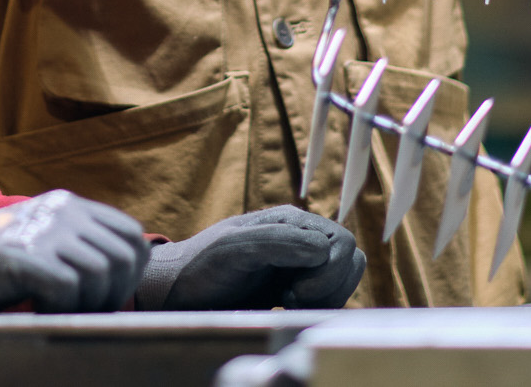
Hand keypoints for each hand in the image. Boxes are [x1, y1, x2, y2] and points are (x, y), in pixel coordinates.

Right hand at [0, 191, 149, 314]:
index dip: (128, 274)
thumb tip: (126, 281)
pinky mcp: (18, 254)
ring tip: (53, 310)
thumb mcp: (40, 246)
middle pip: (124, 256)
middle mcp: (61, 211)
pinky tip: (33, 309)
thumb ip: (78, 251)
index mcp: (70, 206)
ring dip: (84, 304)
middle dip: (111, 295)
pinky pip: (66, 286)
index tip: (102, 298)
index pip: (132, 236)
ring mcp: (39, 230)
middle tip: (79, 312)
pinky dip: (58, 308)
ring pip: (100, 273)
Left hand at [133, 207, 363, 310]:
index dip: (328, 272)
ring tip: (289, 303)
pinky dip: (318, 305)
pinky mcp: (294, 284)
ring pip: (344, 276)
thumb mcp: (232, 248)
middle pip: (350, 257)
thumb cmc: (201, 266)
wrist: (180, 291)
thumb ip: (276, 242)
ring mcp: (299, 261)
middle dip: (331, 285)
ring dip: (327, 296)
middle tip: (291, 298)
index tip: (292, 291)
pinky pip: (329, 293)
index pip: (342, 241)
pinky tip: (287, 309)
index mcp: (290, 222)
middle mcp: (300, 238)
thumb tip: (321, 249)